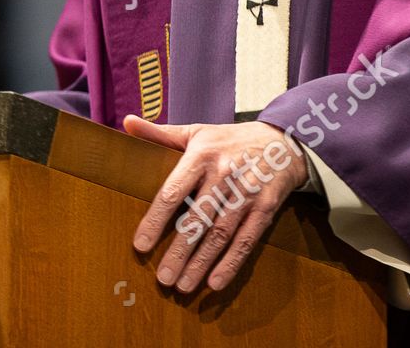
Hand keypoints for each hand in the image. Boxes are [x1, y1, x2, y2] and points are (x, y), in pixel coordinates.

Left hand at [123, 116, 307, 293]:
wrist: (282, 141)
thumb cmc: (229, 141)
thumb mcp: (196, 132)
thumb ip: (160, 133)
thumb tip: (127, 123)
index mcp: (201, 156)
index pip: (172, 192)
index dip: (155, 221)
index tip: (140, 246)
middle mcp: (223, 175)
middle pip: (197, 219)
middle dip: (179, 252)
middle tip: (163, 279)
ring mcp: (247, 193)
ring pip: (220, 234)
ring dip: (202, 263)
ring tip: (183, 286)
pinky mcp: (266, 208)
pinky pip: (247, 240)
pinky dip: (232, 263)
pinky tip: (215, 283)